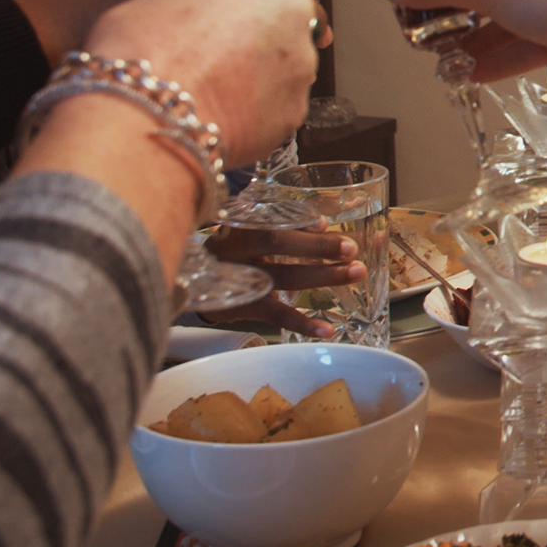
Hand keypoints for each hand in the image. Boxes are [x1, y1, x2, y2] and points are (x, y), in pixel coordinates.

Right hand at [83, 0, 320, 168]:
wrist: (148, 113)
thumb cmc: (140, 51)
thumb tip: (202, 15)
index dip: (261, 0)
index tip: (253, 13)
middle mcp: (292, 9)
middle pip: (294, 19)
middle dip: (270, 37)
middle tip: (231, 56)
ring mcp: (301, 60)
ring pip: (291, 65)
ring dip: (266, 75)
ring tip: (219, 90)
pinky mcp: (298, 107)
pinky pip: (282, 106)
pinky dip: (261, 112)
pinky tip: (226, 115)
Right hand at [200, 223, 365, 338]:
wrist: (192, 282)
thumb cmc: (233, 248)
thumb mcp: (248, 230)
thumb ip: (283, 224)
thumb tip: (322, 224)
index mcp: (239, 224)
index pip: (269, 218)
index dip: (297, 221)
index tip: (326, 223)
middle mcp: (235, 248)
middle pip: (276, 243)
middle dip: (318, 246)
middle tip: (351, 249)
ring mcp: (238, 279)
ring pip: (283, 277)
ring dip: (323, 276)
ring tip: (355, 272)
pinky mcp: (242, 306)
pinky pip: (276, 315)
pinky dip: (303, 323)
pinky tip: (326, 329)